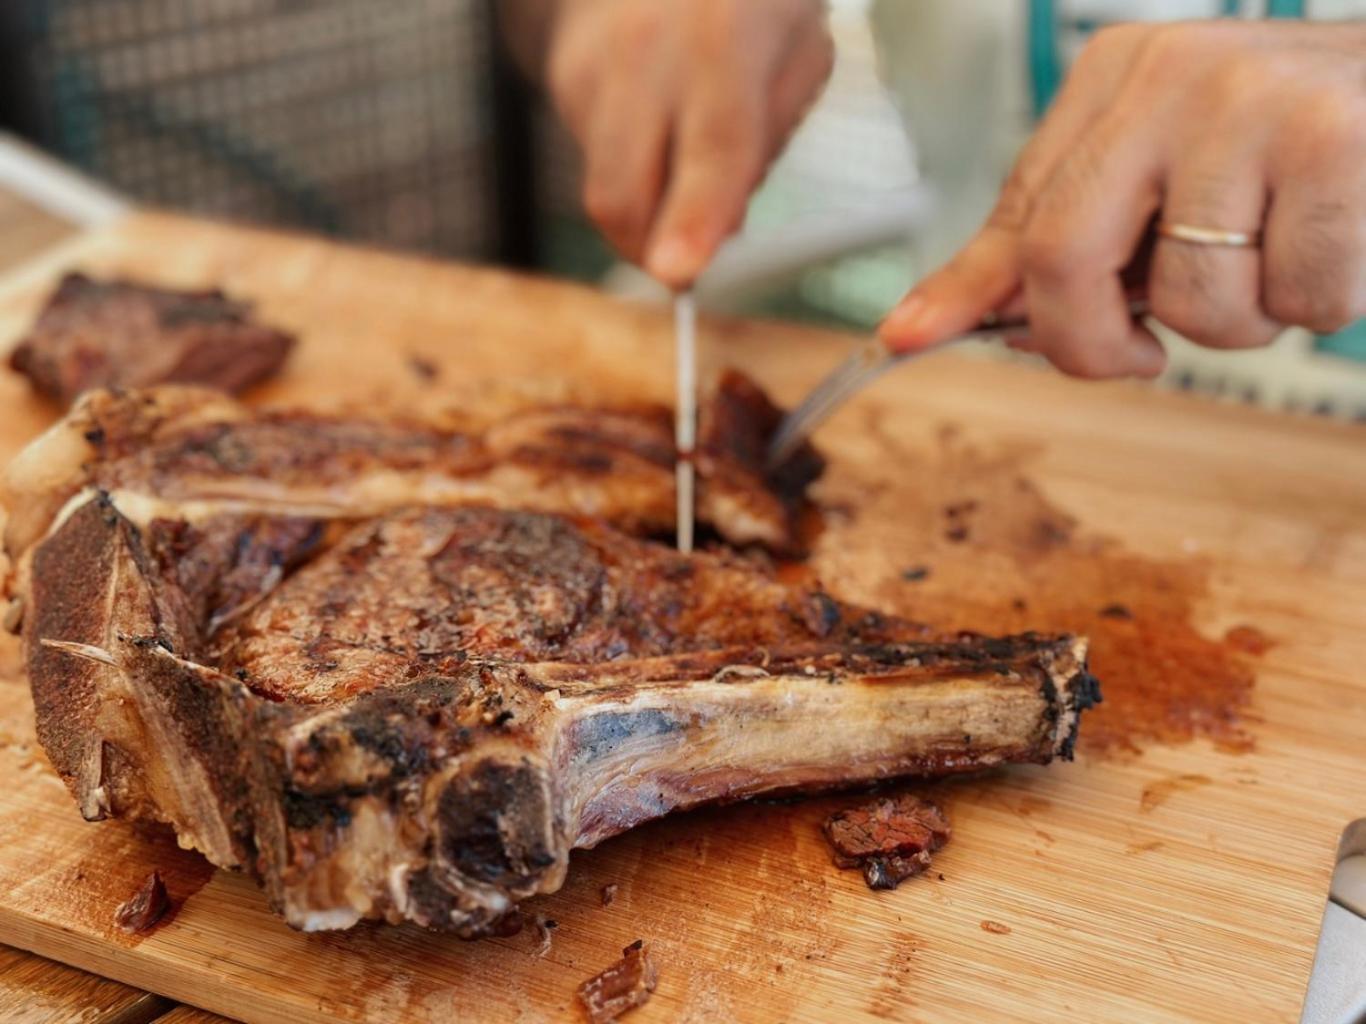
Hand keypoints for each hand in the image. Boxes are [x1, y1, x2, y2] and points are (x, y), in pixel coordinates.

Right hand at [543, 0, 832, 287]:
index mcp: (724, 39)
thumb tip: (722, 236)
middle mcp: (645, 51)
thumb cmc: (751, 1)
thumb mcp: (800, 54)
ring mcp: (591, 67)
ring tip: (685, 153)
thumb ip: (766, 146)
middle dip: (654, 255)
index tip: (680, 273)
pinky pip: (597, 164)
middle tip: (690, 266)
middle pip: (625, 196)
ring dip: (648, 211)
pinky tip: (660, 122)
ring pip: (606, 193)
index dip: (694, 218)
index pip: (712, 146)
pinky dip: (633, 170)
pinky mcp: (565, 81)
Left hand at [878, 20, 1365, 377]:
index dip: (971, 290)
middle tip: (1140, 356)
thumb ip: (1077, 241)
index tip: (908, 336)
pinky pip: (1291, 299)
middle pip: (1063, 255)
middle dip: (1092, 342)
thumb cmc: (1300, 150)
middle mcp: (1171, 76)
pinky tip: (1341, 241)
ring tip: (1282, 255)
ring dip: (1239, 322)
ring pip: (1189, 299)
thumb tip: (951, 323)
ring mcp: (1251, 103)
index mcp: (1119, 77)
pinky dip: (1320, 303)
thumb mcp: (1173, 178)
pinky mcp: (1334, 144)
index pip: (1018, 209)